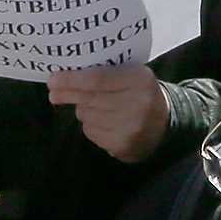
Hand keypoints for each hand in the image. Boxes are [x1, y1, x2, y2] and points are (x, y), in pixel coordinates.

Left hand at [48, 62, 171, 160]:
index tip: (53, 79)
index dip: (72, 80)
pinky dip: (91, 125)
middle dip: (68, 94)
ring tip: (93, 106)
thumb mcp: (133, 75)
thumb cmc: (142, 93)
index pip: (97, 79)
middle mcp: (136, 104)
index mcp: (139, 80)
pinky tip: (102, 121)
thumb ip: (106, 73)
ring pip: (87, 116)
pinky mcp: (122, 146)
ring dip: (83, 110)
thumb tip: (67, 78)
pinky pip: (91, 132)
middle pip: (89, 99)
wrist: (167, 125)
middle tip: (53, 92)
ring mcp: (129, 128)